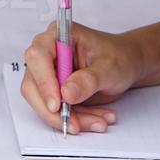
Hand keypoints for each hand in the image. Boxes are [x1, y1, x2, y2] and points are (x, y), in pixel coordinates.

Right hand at [20, 21, 148, 133]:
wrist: (126, 65)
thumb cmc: (119, 57)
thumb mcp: (110, 67)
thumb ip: (89, 80)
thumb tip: (66, 93)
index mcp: (58, 35)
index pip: (38, 57)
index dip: (44, 81)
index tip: (57, 104)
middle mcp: (48, 53)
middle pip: (33, 84)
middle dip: (53, 109)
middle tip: (75, 124)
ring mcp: (48, 73)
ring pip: (43, 102)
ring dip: (69, 118)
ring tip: (98, 121)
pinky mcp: (54, 91)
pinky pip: (55, 111)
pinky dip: (75, 119)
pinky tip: (96, 119)